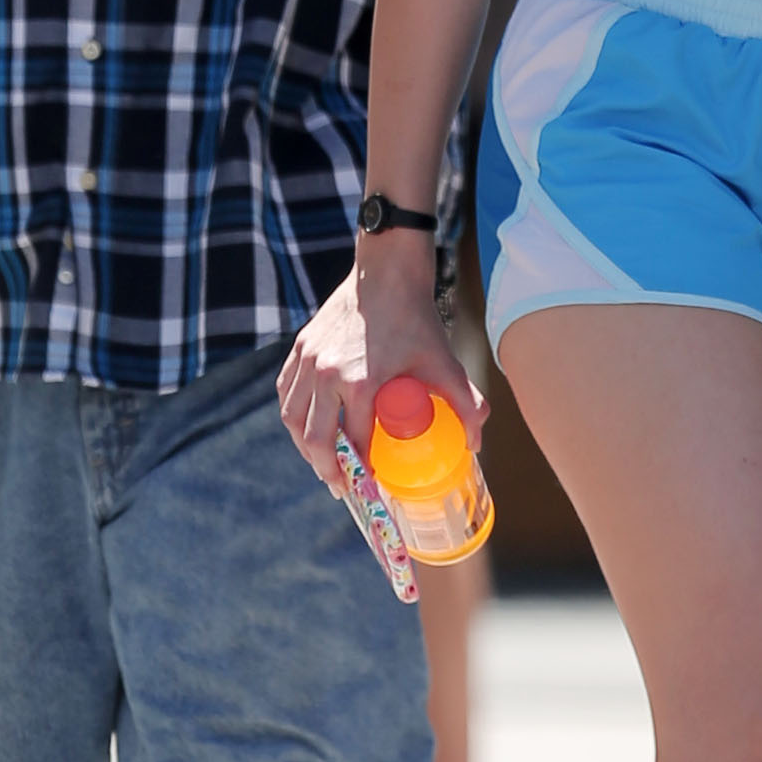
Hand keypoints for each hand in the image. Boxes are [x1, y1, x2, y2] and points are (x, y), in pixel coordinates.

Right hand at [277, 240, 487, 494]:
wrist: (386, 271)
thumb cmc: (415, 317)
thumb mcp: (444, 362)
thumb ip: (466, 403)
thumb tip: (474, 445)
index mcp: (358, 382)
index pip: (352, 443)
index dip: (359, 473)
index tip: (369, 490)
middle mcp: (325, 374)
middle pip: (315, 440)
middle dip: (327, 470)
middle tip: (343, 487)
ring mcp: (308, 360)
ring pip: (293, 419)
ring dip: (306, 448)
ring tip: (323, 463)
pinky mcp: (300, 348)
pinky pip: (286, 393)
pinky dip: (294, 417)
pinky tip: (308, 428)